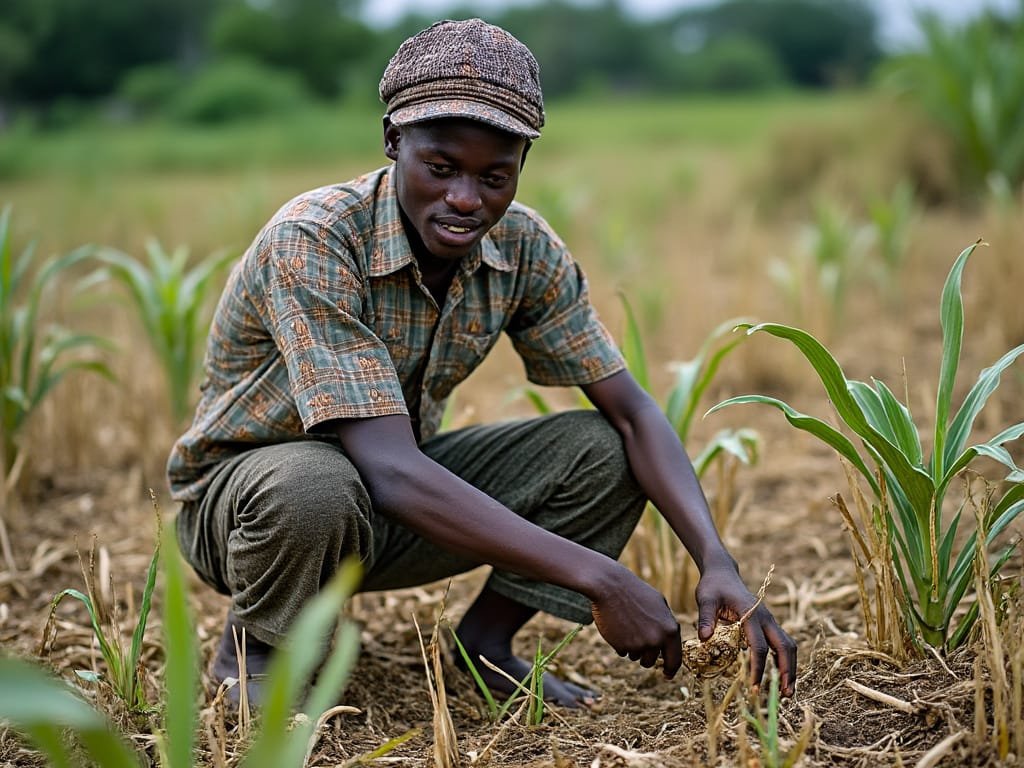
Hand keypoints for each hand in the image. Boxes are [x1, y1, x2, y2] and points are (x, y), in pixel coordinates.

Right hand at [590, 565, 681, 676]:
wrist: (610, 586)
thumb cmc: (636, 592)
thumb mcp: (659, 605)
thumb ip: (667, 626)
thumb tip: (670, 646)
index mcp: (670, 630)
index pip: (675, 660)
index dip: (671, 669)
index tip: (667, 674)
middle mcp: (657, 640)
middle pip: (651, 661)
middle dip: (645, 655)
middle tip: (637, 637)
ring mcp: (639, 645)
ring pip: (636, 657)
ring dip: (632, 648)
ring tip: (627, 626)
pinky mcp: (622, 646)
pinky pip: (623, 652)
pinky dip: (620, 644)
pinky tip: (618, 627)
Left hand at [695, 561, 797, 696]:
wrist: (722, 573)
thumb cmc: (713, 586)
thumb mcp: (705, 599)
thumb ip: (705, 618)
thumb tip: (705, 639)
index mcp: (751, 614)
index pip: (759, 646)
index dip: (758, 668)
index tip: (753, 687)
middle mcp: (765, 618)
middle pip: (785, 646)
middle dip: (787, 671)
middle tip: (786, 695)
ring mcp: (769, 620)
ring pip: (788, 645)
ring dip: (790, 667)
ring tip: (788, 691)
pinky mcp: (767, 624)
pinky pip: (782, 643)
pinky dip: (784, 660)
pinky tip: (780, 676)